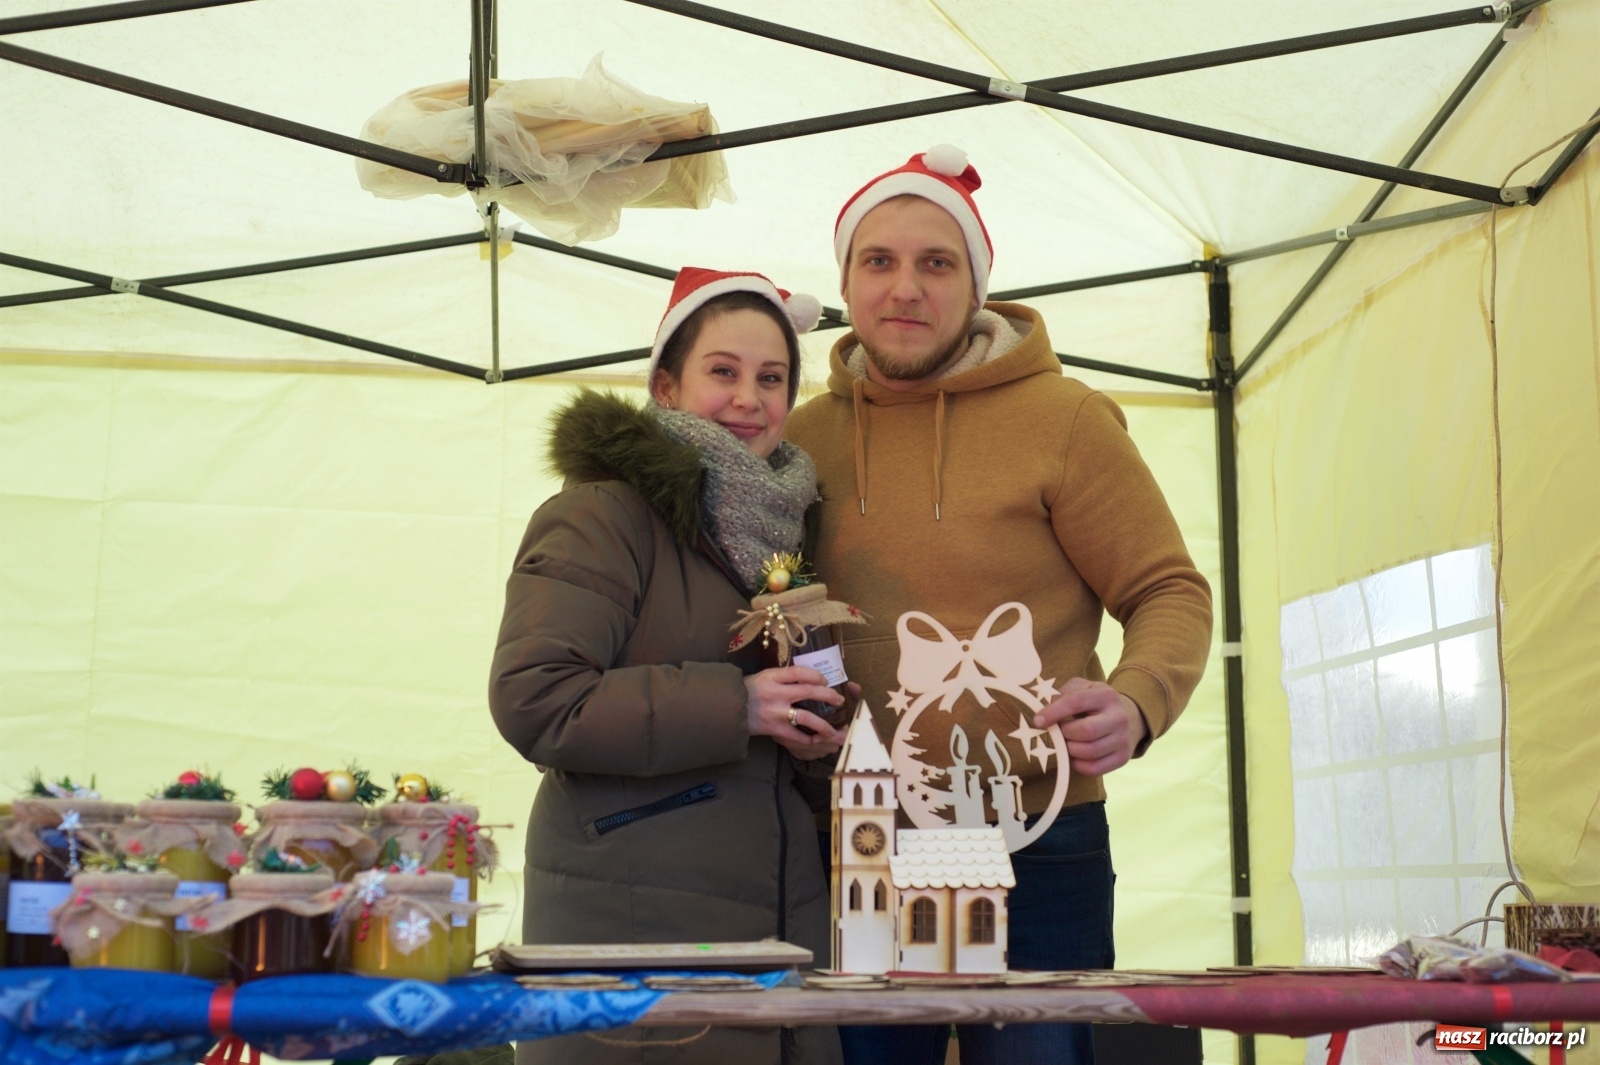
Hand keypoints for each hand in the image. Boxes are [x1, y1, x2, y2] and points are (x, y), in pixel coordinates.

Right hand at [745, 666, 843, 758]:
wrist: (727, 709)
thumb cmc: (746, 691)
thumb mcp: (762, 677)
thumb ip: (782, 677)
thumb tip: (806, 677)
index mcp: (772, 677)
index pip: (799, 672)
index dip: (816, 675)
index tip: (825, 680)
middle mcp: (776, 693)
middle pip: (809, 691)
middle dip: (829, 696)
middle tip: (839, 700)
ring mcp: (776, 712)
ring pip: (807, 717)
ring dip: (824, 724)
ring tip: (834, 730)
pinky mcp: (774, 729)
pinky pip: (796, 736)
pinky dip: (808, 739)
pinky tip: (816, 740)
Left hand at [1032, 677, 1147, 776]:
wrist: (1128, 717)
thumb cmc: (1095, 703)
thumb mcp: (1082, 689)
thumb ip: (1062, 694)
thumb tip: (1042, 711)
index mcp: (1106, 695)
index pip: (1076, 702)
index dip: (1054, 712)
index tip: (1038, 721)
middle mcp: (1119, 717)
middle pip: (1086, 731)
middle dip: (1064, 734)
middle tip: (1055, 734)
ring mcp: (1123, 739)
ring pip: (1089, 752)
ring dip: (1069, 750)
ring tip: (1063, 744)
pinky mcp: (1123, 758)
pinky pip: (1094, 769)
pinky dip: (1077, 765)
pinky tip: (1073, 756)